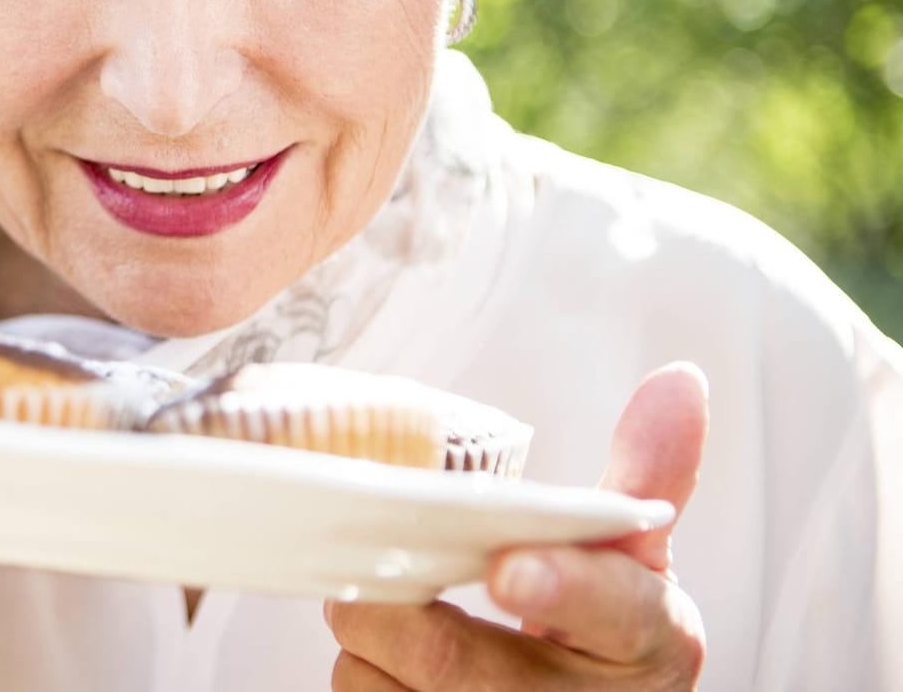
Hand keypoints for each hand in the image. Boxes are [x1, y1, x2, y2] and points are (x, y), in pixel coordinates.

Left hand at [325, 362, 709, 689]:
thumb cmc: (603, 631)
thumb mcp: (638, 562)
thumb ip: (646, 475)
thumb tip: (677, 378)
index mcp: (647, 639)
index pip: (612, 612)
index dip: (559, 588)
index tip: (510, 567)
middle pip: (451, 657)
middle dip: (390, 602)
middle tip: (378, 559)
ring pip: (382, 685)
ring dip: (366, 637)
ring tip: (394, 611)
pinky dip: (361, 670)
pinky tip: (387, 657)